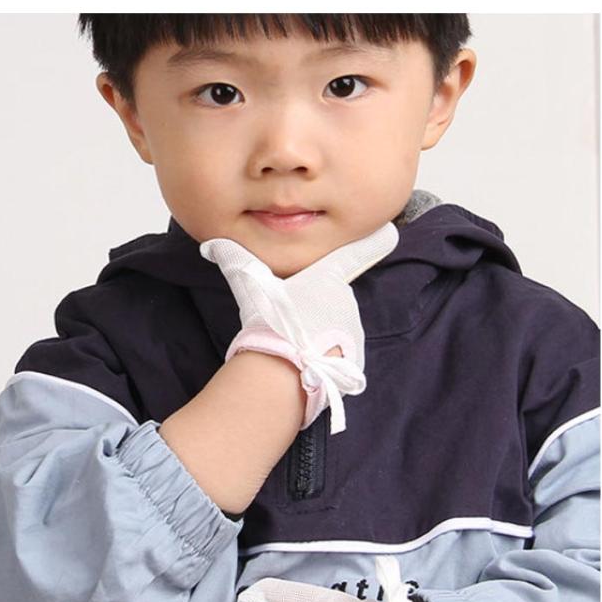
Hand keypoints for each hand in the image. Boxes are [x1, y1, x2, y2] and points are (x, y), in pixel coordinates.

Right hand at [199, 223, 398, 433]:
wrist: (284, 370)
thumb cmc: (269, 321)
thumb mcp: (248, 284)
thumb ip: (233, 259)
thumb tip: (211, 244)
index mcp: (328, 277)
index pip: (358, 252)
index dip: (375, 240)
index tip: (391, 232)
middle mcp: (347, 301)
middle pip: (333, 300)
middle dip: (316, 308)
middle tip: (291, 320)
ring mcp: (353, 331)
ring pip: (336, 328)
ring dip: (319, 334)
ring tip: (295, 344)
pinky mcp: (355, 360)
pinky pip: (340, 354)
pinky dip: (326, 357)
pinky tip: (305, 361)